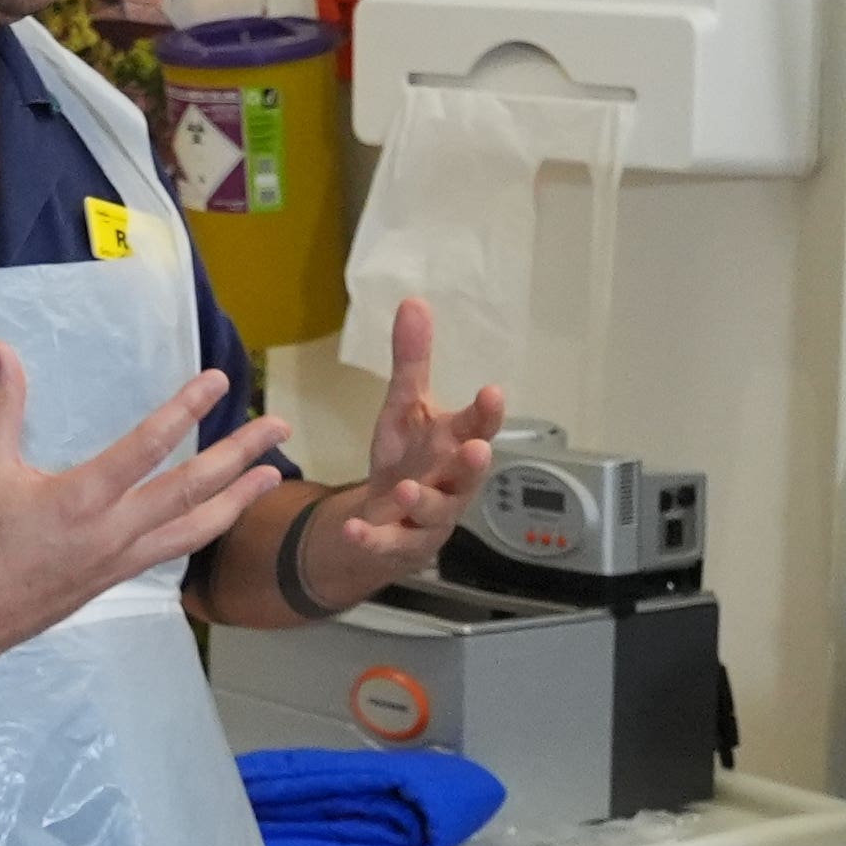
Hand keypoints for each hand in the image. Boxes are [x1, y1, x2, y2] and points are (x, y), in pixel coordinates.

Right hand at [0, 341, 292, 668]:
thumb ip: (1, 405)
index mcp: (82, 499)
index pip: (147, 447)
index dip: (185, 410)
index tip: (219, 381)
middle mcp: (113, 531)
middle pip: (191, 489)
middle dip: (239, 455)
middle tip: (279, 426)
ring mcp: (120, 560)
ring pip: (194, 528)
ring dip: (238, 499)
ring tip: (273, 475)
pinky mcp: (115, 579)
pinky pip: (172, 550)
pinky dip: (203, 529)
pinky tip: (219, 516)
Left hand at [313, 297, 510, 602]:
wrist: (388, 518)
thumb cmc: (409, 459)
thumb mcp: (404, 408)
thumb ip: (412, 362)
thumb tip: (414, 301)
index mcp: (454, 444)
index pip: (478, 426)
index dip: (487, 413)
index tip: (492, 393)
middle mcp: (451, 483)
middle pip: (469, 475)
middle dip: (474, 464)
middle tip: (477, 449)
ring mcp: (429, 518)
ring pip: (434, 513)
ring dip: (422, 501)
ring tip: (407, 489)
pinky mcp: (401, 544)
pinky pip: (388, 544)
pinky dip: (371, 538)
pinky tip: (353, 529)